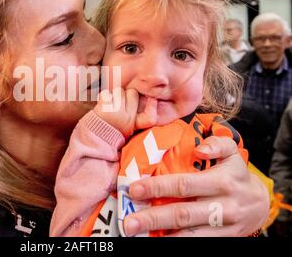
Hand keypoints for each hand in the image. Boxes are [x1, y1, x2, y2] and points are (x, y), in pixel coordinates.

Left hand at [94, 88, 157, 137]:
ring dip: (114, 95)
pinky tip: (103, 105)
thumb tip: (149, 97)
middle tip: (119, 104)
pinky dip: (103, 96)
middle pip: (133, 93)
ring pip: (119, 91)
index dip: (152, 107)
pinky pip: (106, 93)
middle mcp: (127, 119)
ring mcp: (116, 112)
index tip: (153, 99)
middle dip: (126, 94)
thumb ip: (136, 115)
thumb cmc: (112, 128)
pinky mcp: (104, 108)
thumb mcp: (128, 127)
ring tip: (110, 105)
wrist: (94, 137)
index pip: (150, 117)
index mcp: (135, 124)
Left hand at [123, 136, 269, 236]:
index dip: (157, 187)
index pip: (184, 185)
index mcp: (221, 181)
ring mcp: (223, 227)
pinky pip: (199, 243)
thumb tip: (200, 149)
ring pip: (190, 235)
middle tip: (128, 223)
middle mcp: (222, 206)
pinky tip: (157, 240)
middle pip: (182, 214)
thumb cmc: (236, 174)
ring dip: (162, 237)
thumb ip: (218, 144)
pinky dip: (177, 242)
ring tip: (137, 237)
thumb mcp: (232, 154)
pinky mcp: (223, 239)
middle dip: (152, 218)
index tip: (134, 189)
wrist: (260, 204)